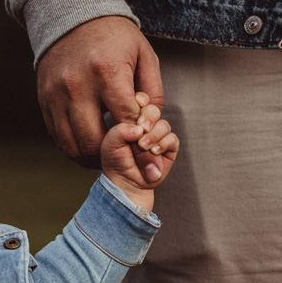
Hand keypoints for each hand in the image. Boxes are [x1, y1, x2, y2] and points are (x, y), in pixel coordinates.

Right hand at [37, 16, 162, 167]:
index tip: (145, 144)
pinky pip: (58, 138)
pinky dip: (74, 148)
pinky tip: (88, 147)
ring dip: (92, 158)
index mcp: (106, 72)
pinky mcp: (45, 102)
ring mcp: (56, 96)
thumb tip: (150, 127)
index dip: (139, 137)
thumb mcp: (144, 56)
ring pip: (73, 145)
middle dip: (114, 155)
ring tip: (107, 158)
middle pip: (95, 140)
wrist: (71, 17)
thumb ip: (153, 92)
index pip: (125, 120)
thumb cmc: (114, 38)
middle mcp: (77, 86)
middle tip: (126, 158)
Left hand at [101, 94, 178, 210]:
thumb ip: (120, 131)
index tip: (136, 104)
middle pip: (153, 109)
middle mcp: (145, 124)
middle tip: (141, 128)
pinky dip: (162, 144)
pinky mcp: (169, 146)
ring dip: (153, 135)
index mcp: (130, 118)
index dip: (139, 100)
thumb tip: (139, 128)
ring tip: (142, 146)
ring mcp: (158, 134)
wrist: (125, 182)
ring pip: (163, 124)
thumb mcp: (110, 144)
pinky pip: (172, 138)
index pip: (138, 100)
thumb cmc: (115, 161)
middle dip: (148, 116)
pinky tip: (153, 151)